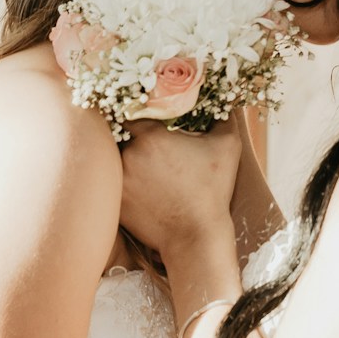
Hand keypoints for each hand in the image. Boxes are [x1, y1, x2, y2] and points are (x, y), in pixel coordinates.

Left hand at [119, 118, 240, 258]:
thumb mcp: (227, 147)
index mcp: (151, 136)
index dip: (136, 114)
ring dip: (124, 160)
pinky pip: (111, 184)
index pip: (130, 112)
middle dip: (129, 137)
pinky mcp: (114, 200)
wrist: (196, 234)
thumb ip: (224, 117)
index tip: (144, 119)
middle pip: (119, 135)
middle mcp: (129, 154)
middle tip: (142, 143)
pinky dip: (121, 183)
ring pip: (113, 159)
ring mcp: (118, 179)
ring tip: (142, 167)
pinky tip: (141, 188)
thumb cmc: (213, 189)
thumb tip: (226, 103)